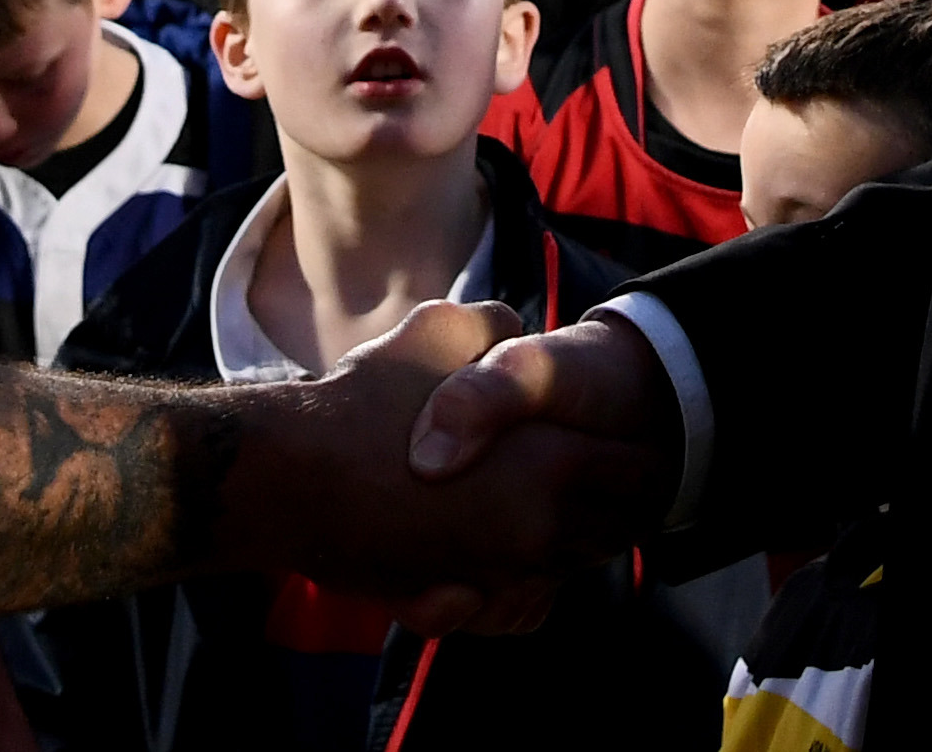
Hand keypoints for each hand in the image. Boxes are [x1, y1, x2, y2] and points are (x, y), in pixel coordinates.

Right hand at [216, 301, 660, 631]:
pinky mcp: (455, 603)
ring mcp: (495, 576)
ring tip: (561, 507)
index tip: (643, 441)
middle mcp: (535, 534)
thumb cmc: (366, 403)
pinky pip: (520, 604)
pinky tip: (506, 550)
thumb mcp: (445, 328)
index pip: (642, 477)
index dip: (644, 455)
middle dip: (616, 505)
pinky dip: (524, 585)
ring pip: (568, 569)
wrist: (287, 480)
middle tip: (613, 477)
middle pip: (615, 532)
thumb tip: (520, 334)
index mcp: (551, 468)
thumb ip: (502, 328)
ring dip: (571, 543)